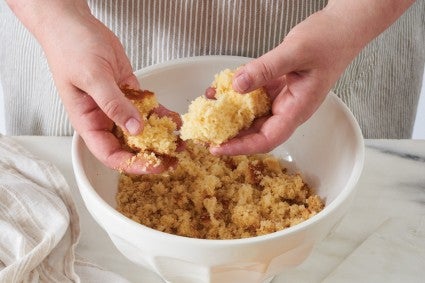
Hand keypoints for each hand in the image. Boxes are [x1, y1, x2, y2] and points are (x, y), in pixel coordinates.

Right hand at [17, 1, 178, 173]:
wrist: (76, 24)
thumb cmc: (71, 48)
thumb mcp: (93, 77)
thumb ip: (114, 104)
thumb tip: (135, 129)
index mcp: (88, 122)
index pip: (110, 154)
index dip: (132, 164)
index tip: (153, 166)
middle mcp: (104, 118)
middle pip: (129, 146)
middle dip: (151, 154)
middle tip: (173, 158)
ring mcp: (118, 105)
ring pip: (142, 129)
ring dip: (161, 136)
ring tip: (180, 142)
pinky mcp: (130, 92)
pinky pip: (148, 109)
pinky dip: (161, 115)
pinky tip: (174, 120)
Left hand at [210, 0, 413, 155]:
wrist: (341, 27)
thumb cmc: (328, 41)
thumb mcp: (294, 52)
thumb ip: (265, 69)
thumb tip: (236, 86)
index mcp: (298, 109)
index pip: (267, 139)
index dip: (241, 147)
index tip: (218, 148)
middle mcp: (289, 108)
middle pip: (256, 132)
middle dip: (230, 135)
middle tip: (204, 133)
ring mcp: (282, 98)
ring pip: (252, 114)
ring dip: (229, 114)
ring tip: (208, 108)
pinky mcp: (276, 86)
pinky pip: (253, 96)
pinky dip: (236, 94)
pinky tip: (221, 88)